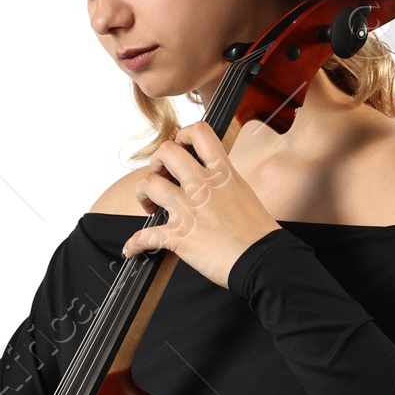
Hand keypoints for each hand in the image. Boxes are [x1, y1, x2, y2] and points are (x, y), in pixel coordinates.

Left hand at [120, 121, 281, 288]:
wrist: (262, 260)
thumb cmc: (258, 234)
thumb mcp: (244, 193)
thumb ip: (223, 183)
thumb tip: (212, 183)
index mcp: (222, 173)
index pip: (199, 133)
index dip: (183, 135)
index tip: (180, 147)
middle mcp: (202, 186)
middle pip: (166, 152)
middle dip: (156, 162)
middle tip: (160, 176)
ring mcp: (188, 209)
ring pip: (149, 184)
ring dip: (142, 193)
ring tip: (148, 205)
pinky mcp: (179, 236)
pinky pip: (145, 236)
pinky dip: (135, 244)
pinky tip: (132, 248)